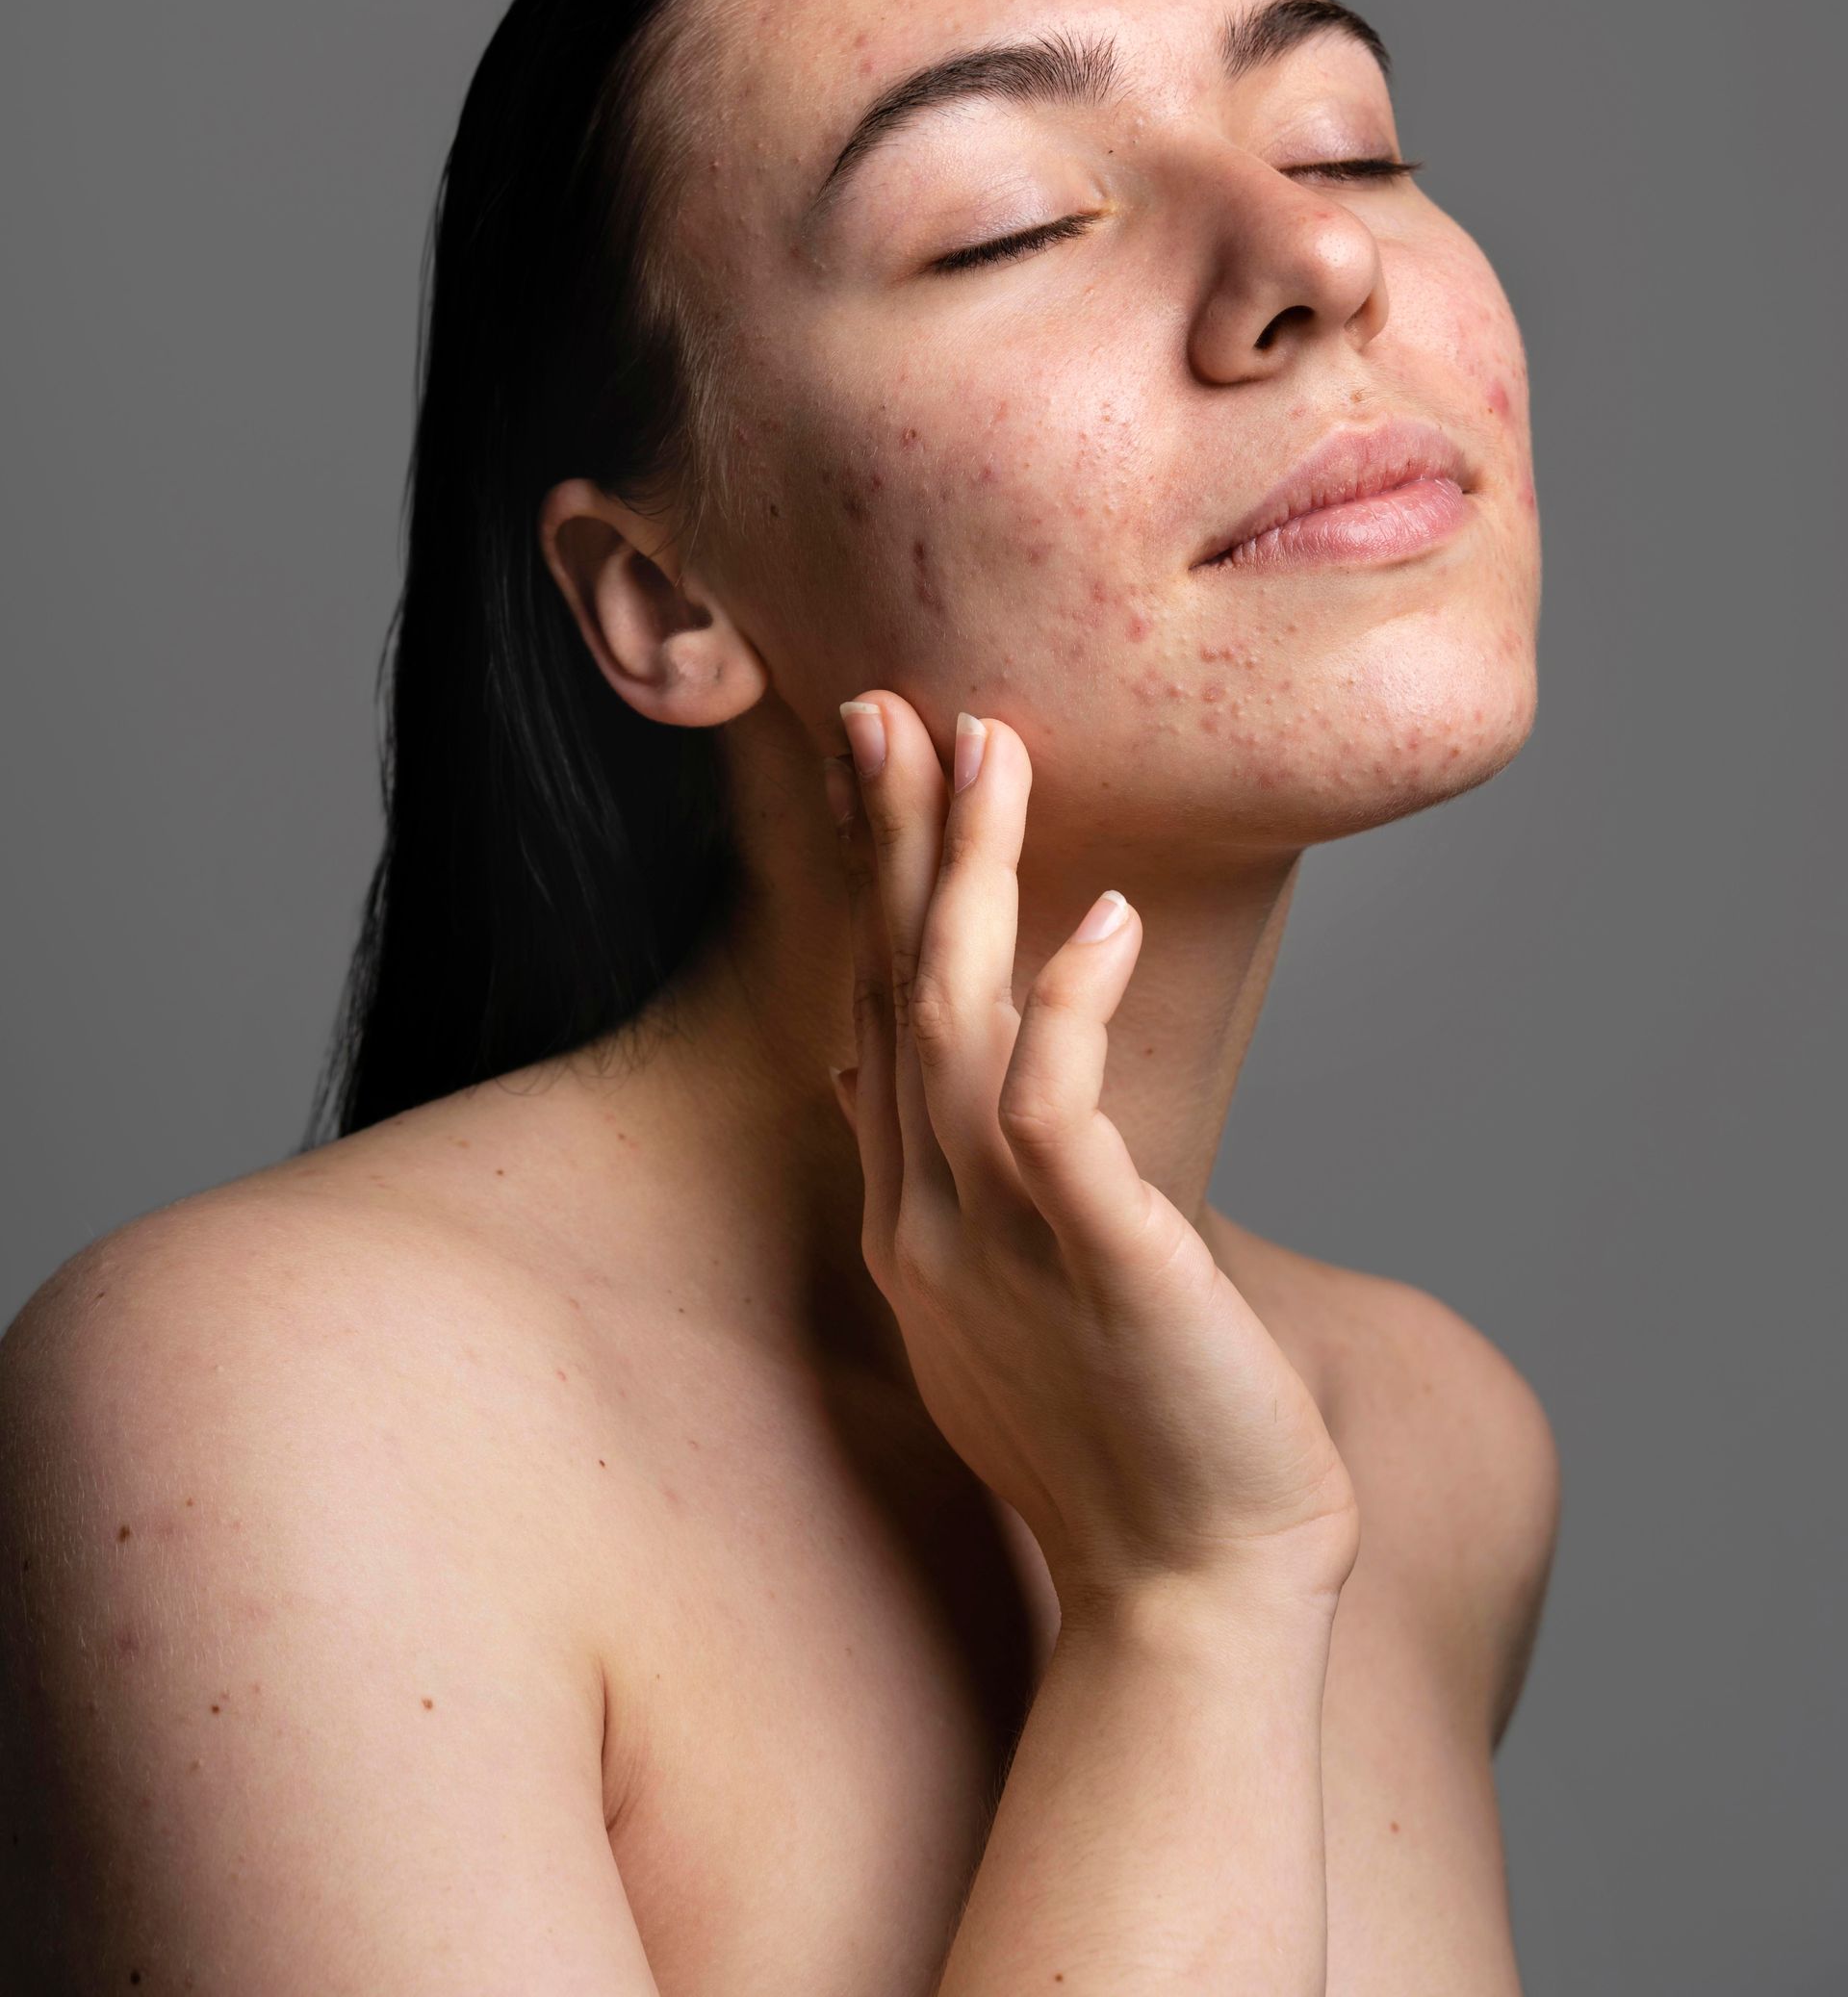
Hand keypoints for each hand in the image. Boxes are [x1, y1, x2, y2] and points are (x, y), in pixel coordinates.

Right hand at [822, 692, 1360, 1624]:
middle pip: (891, 987)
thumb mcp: (1002, 1296)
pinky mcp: (1094, 1264)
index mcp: (913, 1212)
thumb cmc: (1121, 1438)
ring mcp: (997, 1238)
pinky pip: (1059, 1113)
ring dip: (968, 878)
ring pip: (956, 1019)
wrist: (1190, 1589)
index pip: (872, 1008)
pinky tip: (1109, 919)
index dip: (869, 881)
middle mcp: (929, 1212)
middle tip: (881, 701)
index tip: (871, 762)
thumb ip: (955, 1181)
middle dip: (889, 839)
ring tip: (991, 748)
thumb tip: (891, 1082)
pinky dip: (1074, 1007)